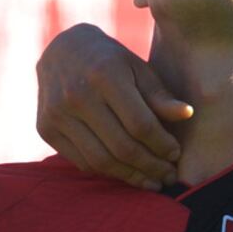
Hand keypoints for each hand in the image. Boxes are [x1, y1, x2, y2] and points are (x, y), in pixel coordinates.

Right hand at [35, 23, 191, 188]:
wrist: (61, 50)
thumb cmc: (110, 60)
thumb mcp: (138, 68)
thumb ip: (160, 94)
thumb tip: (187, 114)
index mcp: (105, 75)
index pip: (140, 124)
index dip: (162, 145)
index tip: (176, 154)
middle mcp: (76, 95)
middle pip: (121, 146)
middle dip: (151, 166)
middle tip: (168, 176)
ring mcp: (57, 114)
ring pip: (101, 160)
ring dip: (130, 176)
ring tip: (152, 181)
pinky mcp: (45, 128)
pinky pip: (82, 161)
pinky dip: (107, 171)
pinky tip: (126, 172)